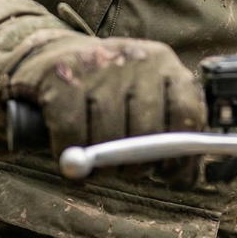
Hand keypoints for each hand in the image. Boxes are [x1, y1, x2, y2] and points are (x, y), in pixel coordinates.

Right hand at [6, 35, 205, 185]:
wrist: (49, 57)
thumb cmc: (106, 90)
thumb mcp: (144, 101)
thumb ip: (170, 137)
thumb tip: (185, 181)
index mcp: (164, 63)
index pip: (187, 113)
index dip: (180, 152)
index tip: (166, 171)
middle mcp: (136, 59)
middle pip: (147, 132)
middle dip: (135, 165)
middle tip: (122, 171)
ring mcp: (98, 66)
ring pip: (108, 138)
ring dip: (101, 165)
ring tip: (95, 163)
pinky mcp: (61, 77)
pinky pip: (71, 134)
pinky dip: (68, 152)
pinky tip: (68, 150)